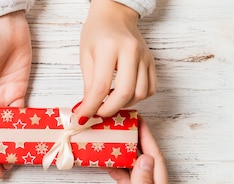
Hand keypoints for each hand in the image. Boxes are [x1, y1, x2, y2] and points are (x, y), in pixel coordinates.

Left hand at [76, 0, 155, 121]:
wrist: (115, 15)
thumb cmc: (97, 33)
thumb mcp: (85, 56)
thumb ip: (88, 83)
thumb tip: (87, 108)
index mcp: (110, 48)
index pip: (101, 86)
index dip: (91, 106)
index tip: (82, 116)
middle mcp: (131, 52)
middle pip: (125, 92)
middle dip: (109, 109)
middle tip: (97, 113)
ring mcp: (145, 57)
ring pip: (140, 93)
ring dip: (123, 104)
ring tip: (109, 102)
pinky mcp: (152, 62)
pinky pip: (150, 89)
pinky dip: (137, 98)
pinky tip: (123, 95)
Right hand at [101, 119, 172, 183]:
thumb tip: (144, 159)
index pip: (155, 160)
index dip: (148, 139)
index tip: (138, 121)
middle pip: (146, 161)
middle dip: (137, 140)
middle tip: (123, 123)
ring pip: (134, 168)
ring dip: (125, 152)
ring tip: (113, 135)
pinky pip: (124, 179)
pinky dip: (116, 167)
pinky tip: (106, 159)